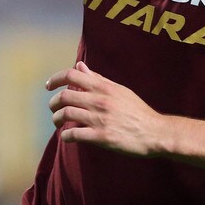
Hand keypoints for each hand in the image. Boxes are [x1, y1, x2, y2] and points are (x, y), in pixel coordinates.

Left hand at [47, 62, 163, 156]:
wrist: (155, 132)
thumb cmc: (138, 111)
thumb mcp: (120, 90)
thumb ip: (98, 80)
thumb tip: (80, 66)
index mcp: (105, 88)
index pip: (72, 75)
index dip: (56, 79)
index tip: (49, 86)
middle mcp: (100, 101)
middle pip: (65, 96)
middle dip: (53, 103)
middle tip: (53, 108)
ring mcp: (100, 119)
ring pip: (66, 114)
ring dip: (57, 119)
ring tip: (58, 123)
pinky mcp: (101, 137)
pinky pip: (74, 134)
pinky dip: (66, 136)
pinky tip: (67, 137)